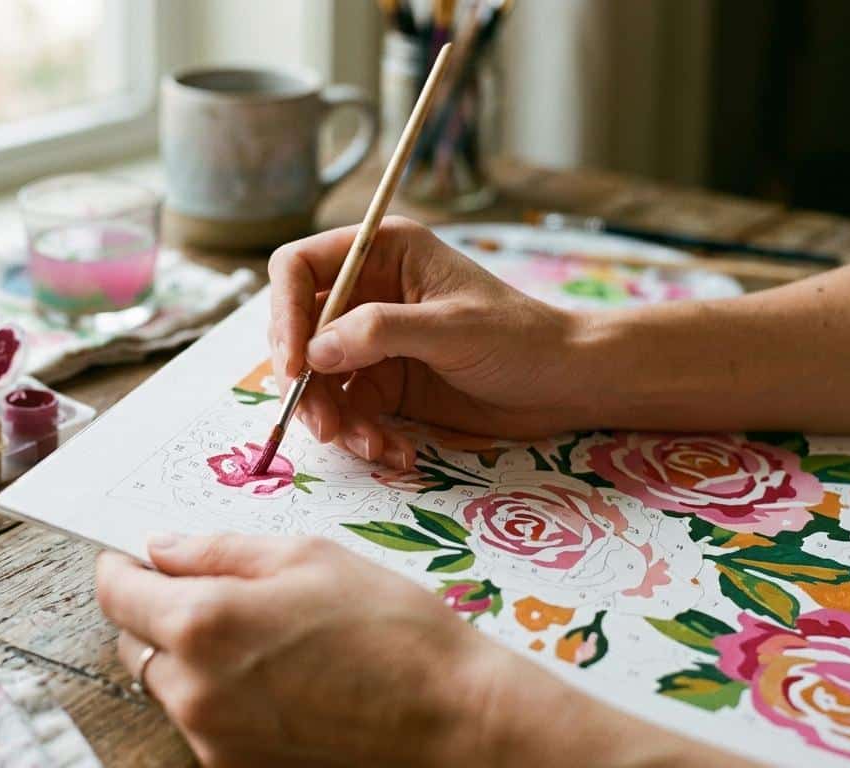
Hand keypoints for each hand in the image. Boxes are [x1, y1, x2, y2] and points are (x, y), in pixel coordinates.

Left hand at [94, 534, 726, 767]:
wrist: (454, 723)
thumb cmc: (395, 632)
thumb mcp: (309, 557)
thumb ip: (219, 550)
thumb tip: (161, 548)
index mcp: (204, 623)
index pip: (116, 594)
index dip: (120, 568)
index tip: (132, 558)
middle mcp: (194, 692)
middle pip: (135, 644)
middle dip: (160, 613)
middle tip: (217, 593)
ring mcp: (214, 743)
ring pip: (172, 688)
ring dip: (195, 660)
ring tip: (270, 644)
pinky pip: (208, 727)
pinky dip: (226, 701)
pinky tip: (285, 684)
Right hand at [268, 217, 589, 468]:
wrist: (566, 385)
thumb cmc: (521, 338)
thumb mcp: (452, 329)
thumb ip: (380, 333)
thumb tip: (314, 352)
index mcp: (383, 252)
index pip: (298, 268)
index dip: (284, 312)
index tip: (292, 364)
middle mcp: (368, 292)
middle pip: (297, 330)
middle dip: (305, 382)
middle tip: (323, 424)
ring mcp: (372, 341)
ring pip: (317, 379)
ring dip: (333, 418)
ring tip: (370, 446)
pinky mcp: (384, 384)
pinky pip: (347, 410)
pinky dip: (360, 435)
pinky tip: (394, 452)